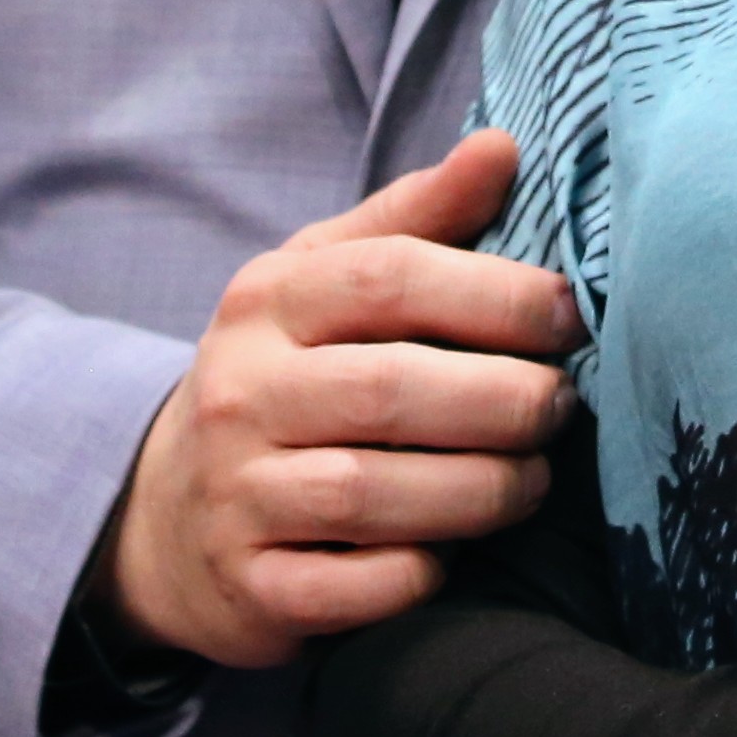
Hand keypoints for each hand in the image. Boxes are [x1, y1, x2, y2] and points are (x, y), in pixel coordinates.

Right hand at [101, 130, 578, 665]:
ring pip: (372, 493)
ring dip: (480, 491)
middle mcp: (241, 392)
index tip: (569, 318)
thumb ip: (418, 215)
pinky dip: (415, 575)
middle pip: (391, 390)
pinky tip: (452, 555)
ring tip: (533, 481)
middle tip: (562, 408)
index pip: (390, 277)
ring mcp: (236, 494)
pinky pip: (348, 590)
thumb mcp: (328, 276)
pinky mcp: (248, 587)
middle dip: (504, 401)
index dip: (497, 294)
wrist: (168, 512)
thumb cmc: (289, 372)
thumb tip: (502, 146)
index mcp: (270, 299)